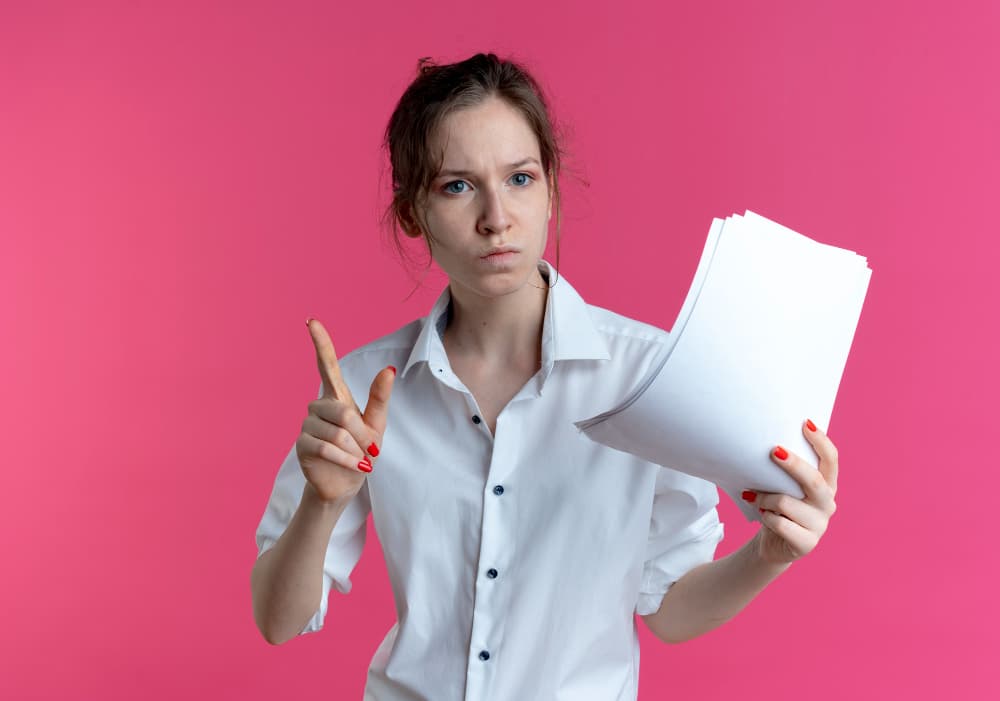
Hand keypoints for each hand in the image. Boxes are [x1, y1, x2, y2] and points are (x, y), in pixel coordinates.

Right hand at [295, 318, 395, 502]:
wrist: (346, 483)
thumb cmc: (362, 451)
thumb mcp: (377, 424)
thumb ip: (380, 398)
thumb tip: (389, 368)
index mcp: (337, 396)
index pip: (327, 364)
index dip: (320, 342)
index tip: (311, 321)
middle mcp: (319, 406)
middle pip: (342, 412)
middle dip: (361, 434)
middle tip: (371, 451)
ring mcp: (307, 424)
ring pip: (336, 433)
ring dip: (355, 451)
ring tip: (360, 460)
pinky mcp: (301, 444)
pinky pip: (325, 448)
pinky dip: (346, 460)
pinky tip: (356, 468)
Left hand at [742, 419, 838, 564]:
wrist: (772, 543)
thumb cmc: (777, 507)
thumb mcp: (783, 486)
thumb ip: (784, 471)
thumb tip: (768, 446)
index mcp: (826, 485)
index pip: (831, 460)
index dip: (821, 441)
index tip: (805, 423)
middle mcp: (827, 504)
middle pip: (814, 480)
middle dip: (793, 464)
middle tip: (774, 451)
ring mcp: (819, 525)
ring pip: (787, 503)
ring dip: (765, 498)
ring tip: (752, 496)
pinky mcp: (807, 543)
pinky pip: (780, 524)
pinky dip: (766, 517)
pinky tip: (762, 515)